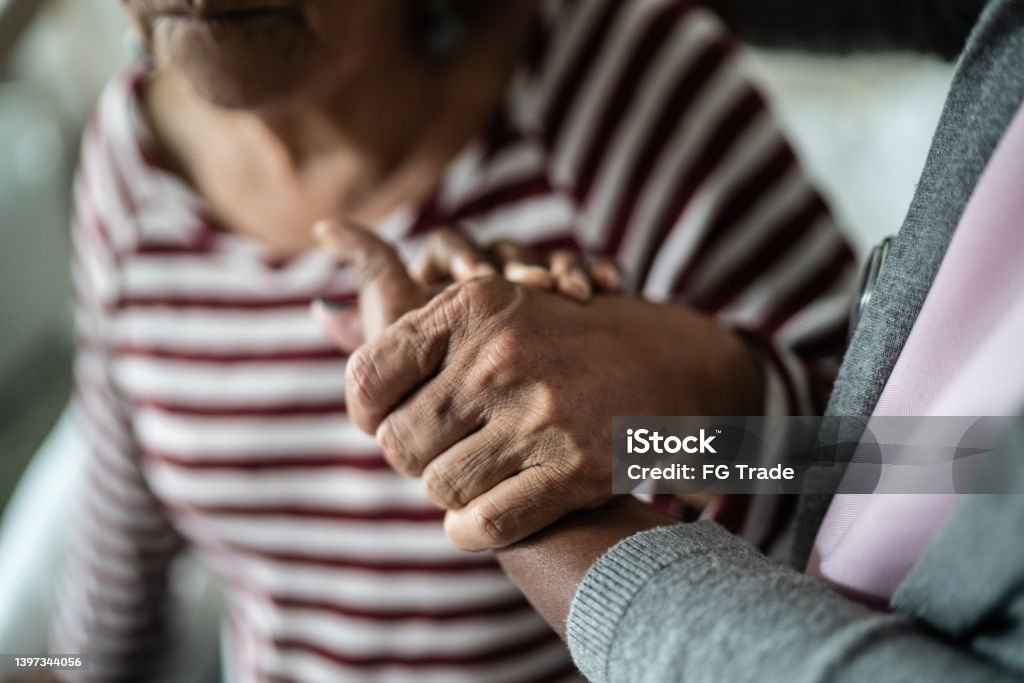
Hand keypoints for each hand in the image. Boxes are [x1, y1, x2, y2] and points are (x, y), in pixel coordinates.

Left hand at [314, 222, 763, 550]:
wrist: (673, 364)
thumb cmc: (561, 339)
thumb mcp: (490, 305)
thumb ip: (405, 316)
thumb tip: (322, 311)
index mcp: (473, 305)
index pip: (367, 377)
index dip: (367, 410)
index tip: (389, 417)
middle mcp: (500, 356)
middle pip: (397, 443)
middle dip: (412, 456)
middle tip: (441, 449)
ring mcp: (539, 414)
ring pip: (437, 488)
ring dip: (449, 492)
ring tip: (475, 472)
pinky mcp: (574, 468)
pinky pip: (482, 524)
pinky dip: (471, 530)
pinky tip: (480, 515)